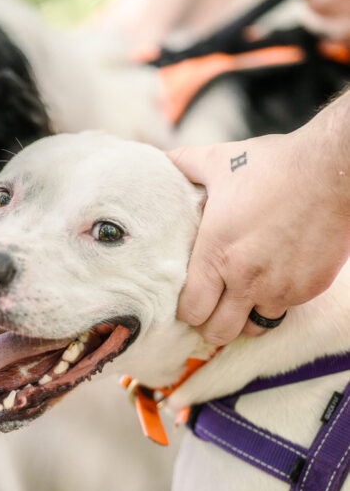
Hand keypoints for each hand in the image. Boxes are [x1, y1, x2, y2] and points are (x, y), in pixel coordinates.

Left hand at [168, 130, 349, 344]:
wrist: (332, 169)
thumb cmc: (274, 165)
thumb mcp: (219, 161)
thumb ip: (183, 164)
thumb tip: (158, 158)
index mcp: (217, 253)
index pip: (191, 310)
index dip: (186, 310)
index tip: (190, 299)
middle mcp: (245, 278)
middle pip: (218, 332)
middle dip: (210, 325)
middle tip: (212, 309)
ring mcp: (279, 287)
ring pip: (253, 327)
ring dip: (245, 317)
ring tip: (242, 297)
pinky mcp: (308, 289)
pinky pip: (284, 309)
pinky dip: (276, 301)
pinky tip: (273, 279)